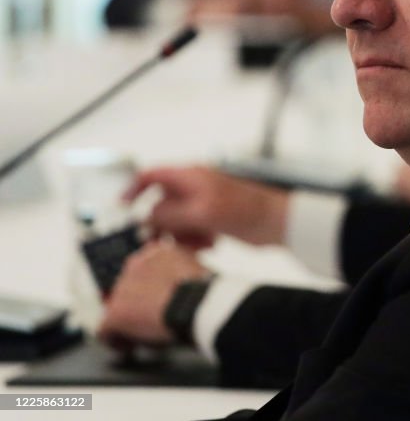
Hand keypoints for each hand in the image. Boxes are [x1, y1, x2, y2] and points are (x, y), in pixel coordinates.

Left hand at [98, 241, 207, 346]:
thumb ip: (182, 268)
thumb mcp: (197, 268)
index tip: (154, 299)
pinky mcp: (115, 313)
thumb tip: (182, 279)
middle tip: (151, 320)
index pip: (143, 268)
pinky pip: (105, 332)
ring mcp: (122, 289)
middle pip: (127, 289)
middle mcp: (136, 265)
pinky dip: (116, 341)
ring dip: (128, 322)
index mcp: (157, 252)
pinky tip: (130, 347)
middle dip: (137, 305)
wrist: (198, 305)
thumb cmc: (205, 290)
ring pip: (116, 309)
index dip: (148, 287)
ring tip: (142, 335)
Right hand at [126, 166, 288, 245]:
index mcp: (190, 175)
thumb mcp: (200, 213)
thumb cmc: (245, 210)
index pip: (151, 175)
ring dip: (180, 235)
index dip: (133, 189)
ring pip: (175, 220)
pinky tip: (209, 244)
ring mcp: (203, 202)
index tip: (122, 209)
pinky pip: (191, 229)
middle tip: (160, 241)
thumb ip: (169, 214)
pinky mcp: (212, 217)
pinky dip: (195, 238)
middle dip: (163, 224)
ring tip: (196, 244)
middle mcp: (194, 186)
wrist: (276, 222)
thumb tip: (145, 218)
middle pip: (162, 203)